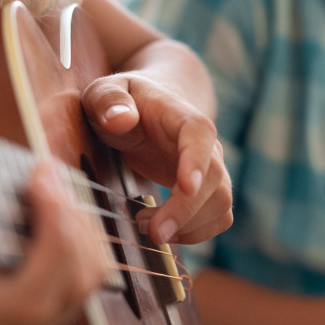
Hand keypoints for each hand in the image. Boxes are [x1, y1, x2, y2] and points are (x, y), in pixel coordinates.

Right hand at [0, 163, 107, 324]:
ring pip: (87, 278)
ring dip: (80, 222)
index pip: (27, 301)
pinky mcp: (49, 309)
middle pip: (70, 286)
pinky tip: (56, 201)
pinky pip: (86, 272)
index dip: (50, 240)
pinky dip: (82, 231)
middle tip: (46, 169)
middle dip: (70, 220)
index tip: (40, 178)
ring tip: (51, 180)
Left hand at [81, 72, 231, 244]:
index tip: (185, 186)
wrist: (145, 110)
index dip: (196, 161)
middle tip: (150, 231)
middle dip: (185, 211)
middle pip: (214, 180)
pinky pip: (217, 218)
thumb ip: (108, 100)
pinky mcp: (206, 192)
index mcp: (181, 115)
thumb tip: (120, 120)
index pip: (200, 135)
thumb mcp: (104, 91)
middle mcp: (206, 144)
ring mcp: (210, 169)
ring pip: (221, 204)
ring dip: (188, 226)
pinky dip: (194, 233)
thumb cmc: (122, 102)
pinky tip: (161, 231)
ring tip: (145, 227)